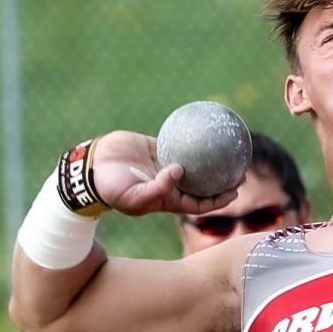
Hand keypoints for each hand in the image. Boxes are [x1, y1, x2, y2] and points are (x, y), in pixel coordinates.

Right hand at [89, 131, 238, 216]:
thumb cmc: (111, 189)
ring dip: (212, 159)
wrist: (90, 168)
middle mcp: (171, 183)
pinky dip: (192, 137)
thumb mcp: (134, 198)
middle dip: (223, 180)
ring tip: (232, 150)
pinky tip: (207, 128)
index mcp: (169, 199)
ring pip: (195, 161)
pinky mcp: (157, 146)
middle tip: (242, 170)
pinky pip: (179, 141)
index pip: (201, 203)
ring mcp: (164, 164)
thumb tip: (180, 171)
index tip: (236, 191)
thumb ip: (158, 189)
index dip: (220, 200)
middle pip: (204, 183)